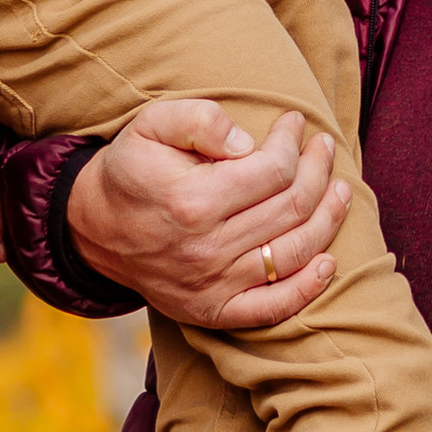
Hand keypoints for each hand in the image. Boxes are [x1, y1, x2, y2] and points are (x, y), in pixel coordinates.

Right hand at [67, 101, 346, 332]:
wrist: (94, 228)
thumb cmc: (131, 169)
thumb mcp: (149, 125)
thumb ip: (199, 119)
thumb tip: (247, 141)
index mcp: (193, 201)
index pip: (273, 170)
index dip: (293, 143)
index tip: (295, 123)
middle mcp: (206, 248)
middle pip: (292, 208)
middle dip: (318, 170)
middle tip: (323, 147)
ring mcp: (212, 285)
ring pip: (294, 252)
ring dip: (328, 218)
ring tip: (338, 187)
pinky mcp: (213, 311)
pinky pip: (274, 307)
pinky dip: (308, 287)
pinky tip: (328, 261)